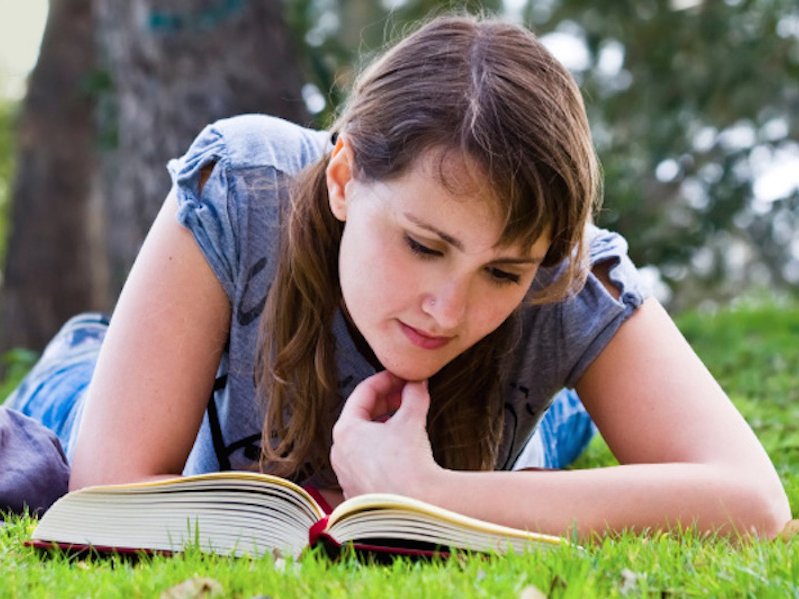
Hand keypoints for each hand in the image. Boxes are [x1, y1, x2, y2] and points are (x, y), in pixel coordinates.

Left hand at [330, 370, 439, 499]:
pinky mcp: (356, 492)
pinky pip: (365, 463)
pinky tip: (400, 451)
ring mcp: (346, 475)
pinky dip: (381, 451)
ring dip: (383, 427)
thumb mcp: (412, 420)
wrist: (417, 506)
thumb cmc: (408, 464)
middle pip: (360, 416)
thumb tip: (417, 383)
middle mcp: (339, 453)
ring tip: (405, 421)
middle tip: (405, 395)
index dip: (385, 380)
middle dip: (385, 403)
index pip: (362, 393)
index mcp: (345, 431)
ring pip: (362, 441)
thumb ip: (414, 396)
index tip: (401, 377)